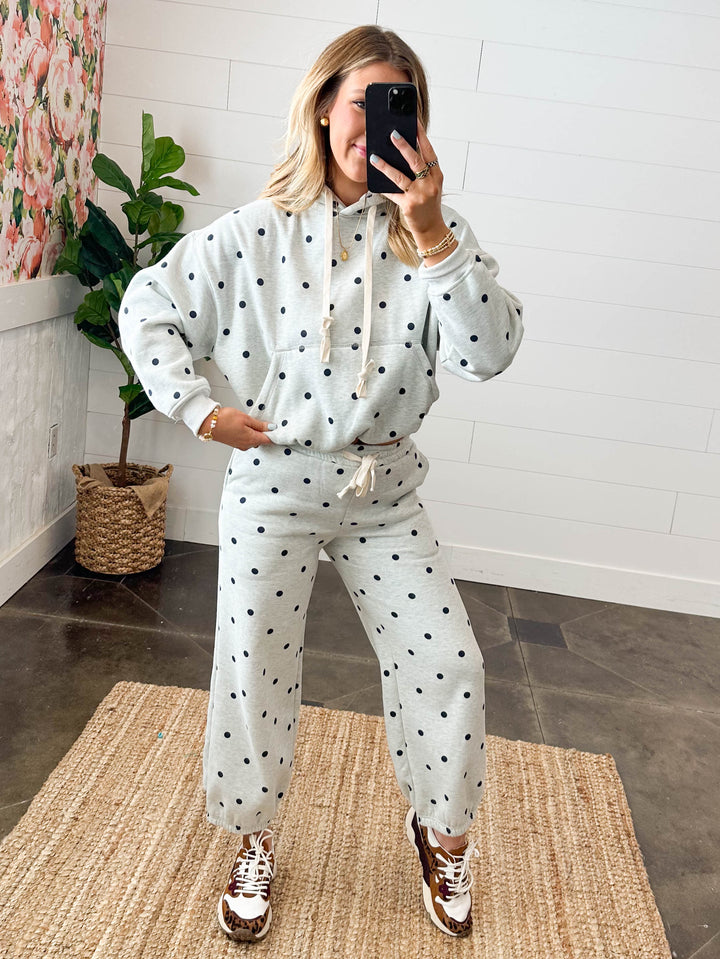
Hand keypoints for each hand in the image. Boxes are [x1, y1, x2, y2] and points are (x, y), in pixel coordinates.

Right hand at [200, 407, 274, 449]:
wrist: (207, 424)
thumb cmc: (225, 420)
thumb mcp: (245, 418)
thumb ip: (259, 424)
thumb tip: (272, 428)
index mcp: (252, 439)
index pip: (269, 440)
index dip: (275, 434)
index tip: (278, 428)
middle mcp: (247, 445)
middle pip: (262, 440)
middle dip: (265, 432)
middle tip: (265, 421)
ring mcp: (241, 445)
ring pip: (254, 440)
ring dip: (255, 432)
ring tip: (252, 422)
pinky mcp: (235, 443)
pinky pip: (246, 440)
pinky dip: (248, 434)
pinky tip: (245, 426)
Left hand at [369, 121, 452, 255]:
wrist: (432, 229)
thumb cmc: (429, 204)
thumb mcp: (431, 185)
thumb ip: (423, 170)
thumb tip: (405, 152)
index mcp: (437, 175)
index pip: (429, 151)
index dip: (421, 136)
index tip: (413, 122)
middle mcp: (430, 184)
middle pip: (415, 161)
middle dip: (403, 146)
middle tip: (392, 134)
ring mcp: (419, 195)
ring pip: (400, 176)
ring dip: (386, 166)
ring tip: (374, 157)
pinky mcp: (408, 206)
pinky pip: (393, 193)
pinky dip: (383, 188)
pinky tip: (374, 181)